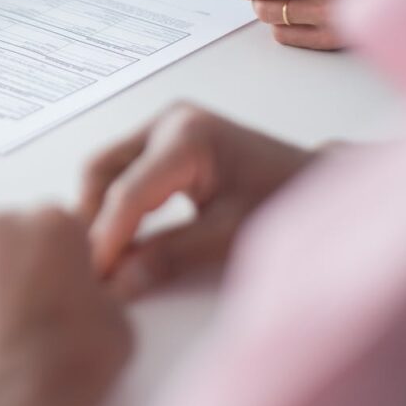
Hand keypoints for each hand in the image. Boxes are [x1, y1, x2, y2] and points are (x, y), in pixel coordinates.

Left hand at [0, 208, 132, 405]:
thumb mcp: (118, 323)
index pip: (62, 224)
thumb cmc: (63, 368)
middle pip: (15, 231)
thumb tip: (101, 291)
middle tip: (36, 307)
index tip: (69, 282)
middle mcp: (1, 227)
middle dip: (25, 261)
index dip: (67, 257)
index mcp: (54, 223)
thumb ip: (106, 289)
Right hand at [80, 104, 313, 298]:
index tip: (92, 278)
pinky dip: (115, 203)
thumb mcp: (229, 235)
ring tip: (104, 257)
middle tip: (90, 268)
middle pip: (101, 169)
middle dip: (91, 219)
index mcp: (188, 136)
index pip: (127, 192)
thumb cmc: (284, 199)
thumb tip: (117, 284)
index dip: (104, 239)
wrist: (314, 181)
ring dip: (99, 211)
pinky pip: (123, 169)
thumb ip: (169, 257)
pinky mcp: (164, 139)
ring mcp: (164, 126)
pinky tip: (122, 238)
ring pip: (106, 169)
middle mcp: (169, 120)